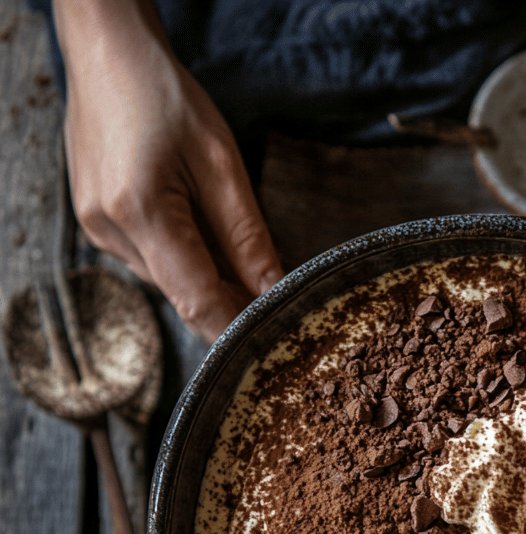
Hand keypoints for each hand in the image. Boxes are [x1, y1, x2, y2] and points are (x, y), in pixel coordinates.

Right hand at [55, 0, 282, 340]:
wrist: (107, 54)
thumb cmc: (164, 97)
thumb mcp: (220, 164)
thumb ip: (248, 238)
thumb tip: (274, 293)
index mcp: (140, 213)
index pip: (198, 301)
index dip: (240, 327)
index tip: (277, 338)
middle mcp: (110, 231)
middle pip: (186, 296)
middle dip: (233, 302)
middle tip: (278, 299)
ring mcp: (98, 230)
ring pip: (172, 281)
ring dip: (211, 276)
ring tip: (235, 242)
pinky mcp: (99, 224)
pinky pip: (155, 260)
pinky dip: (187, 256)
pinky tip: (201, 225)